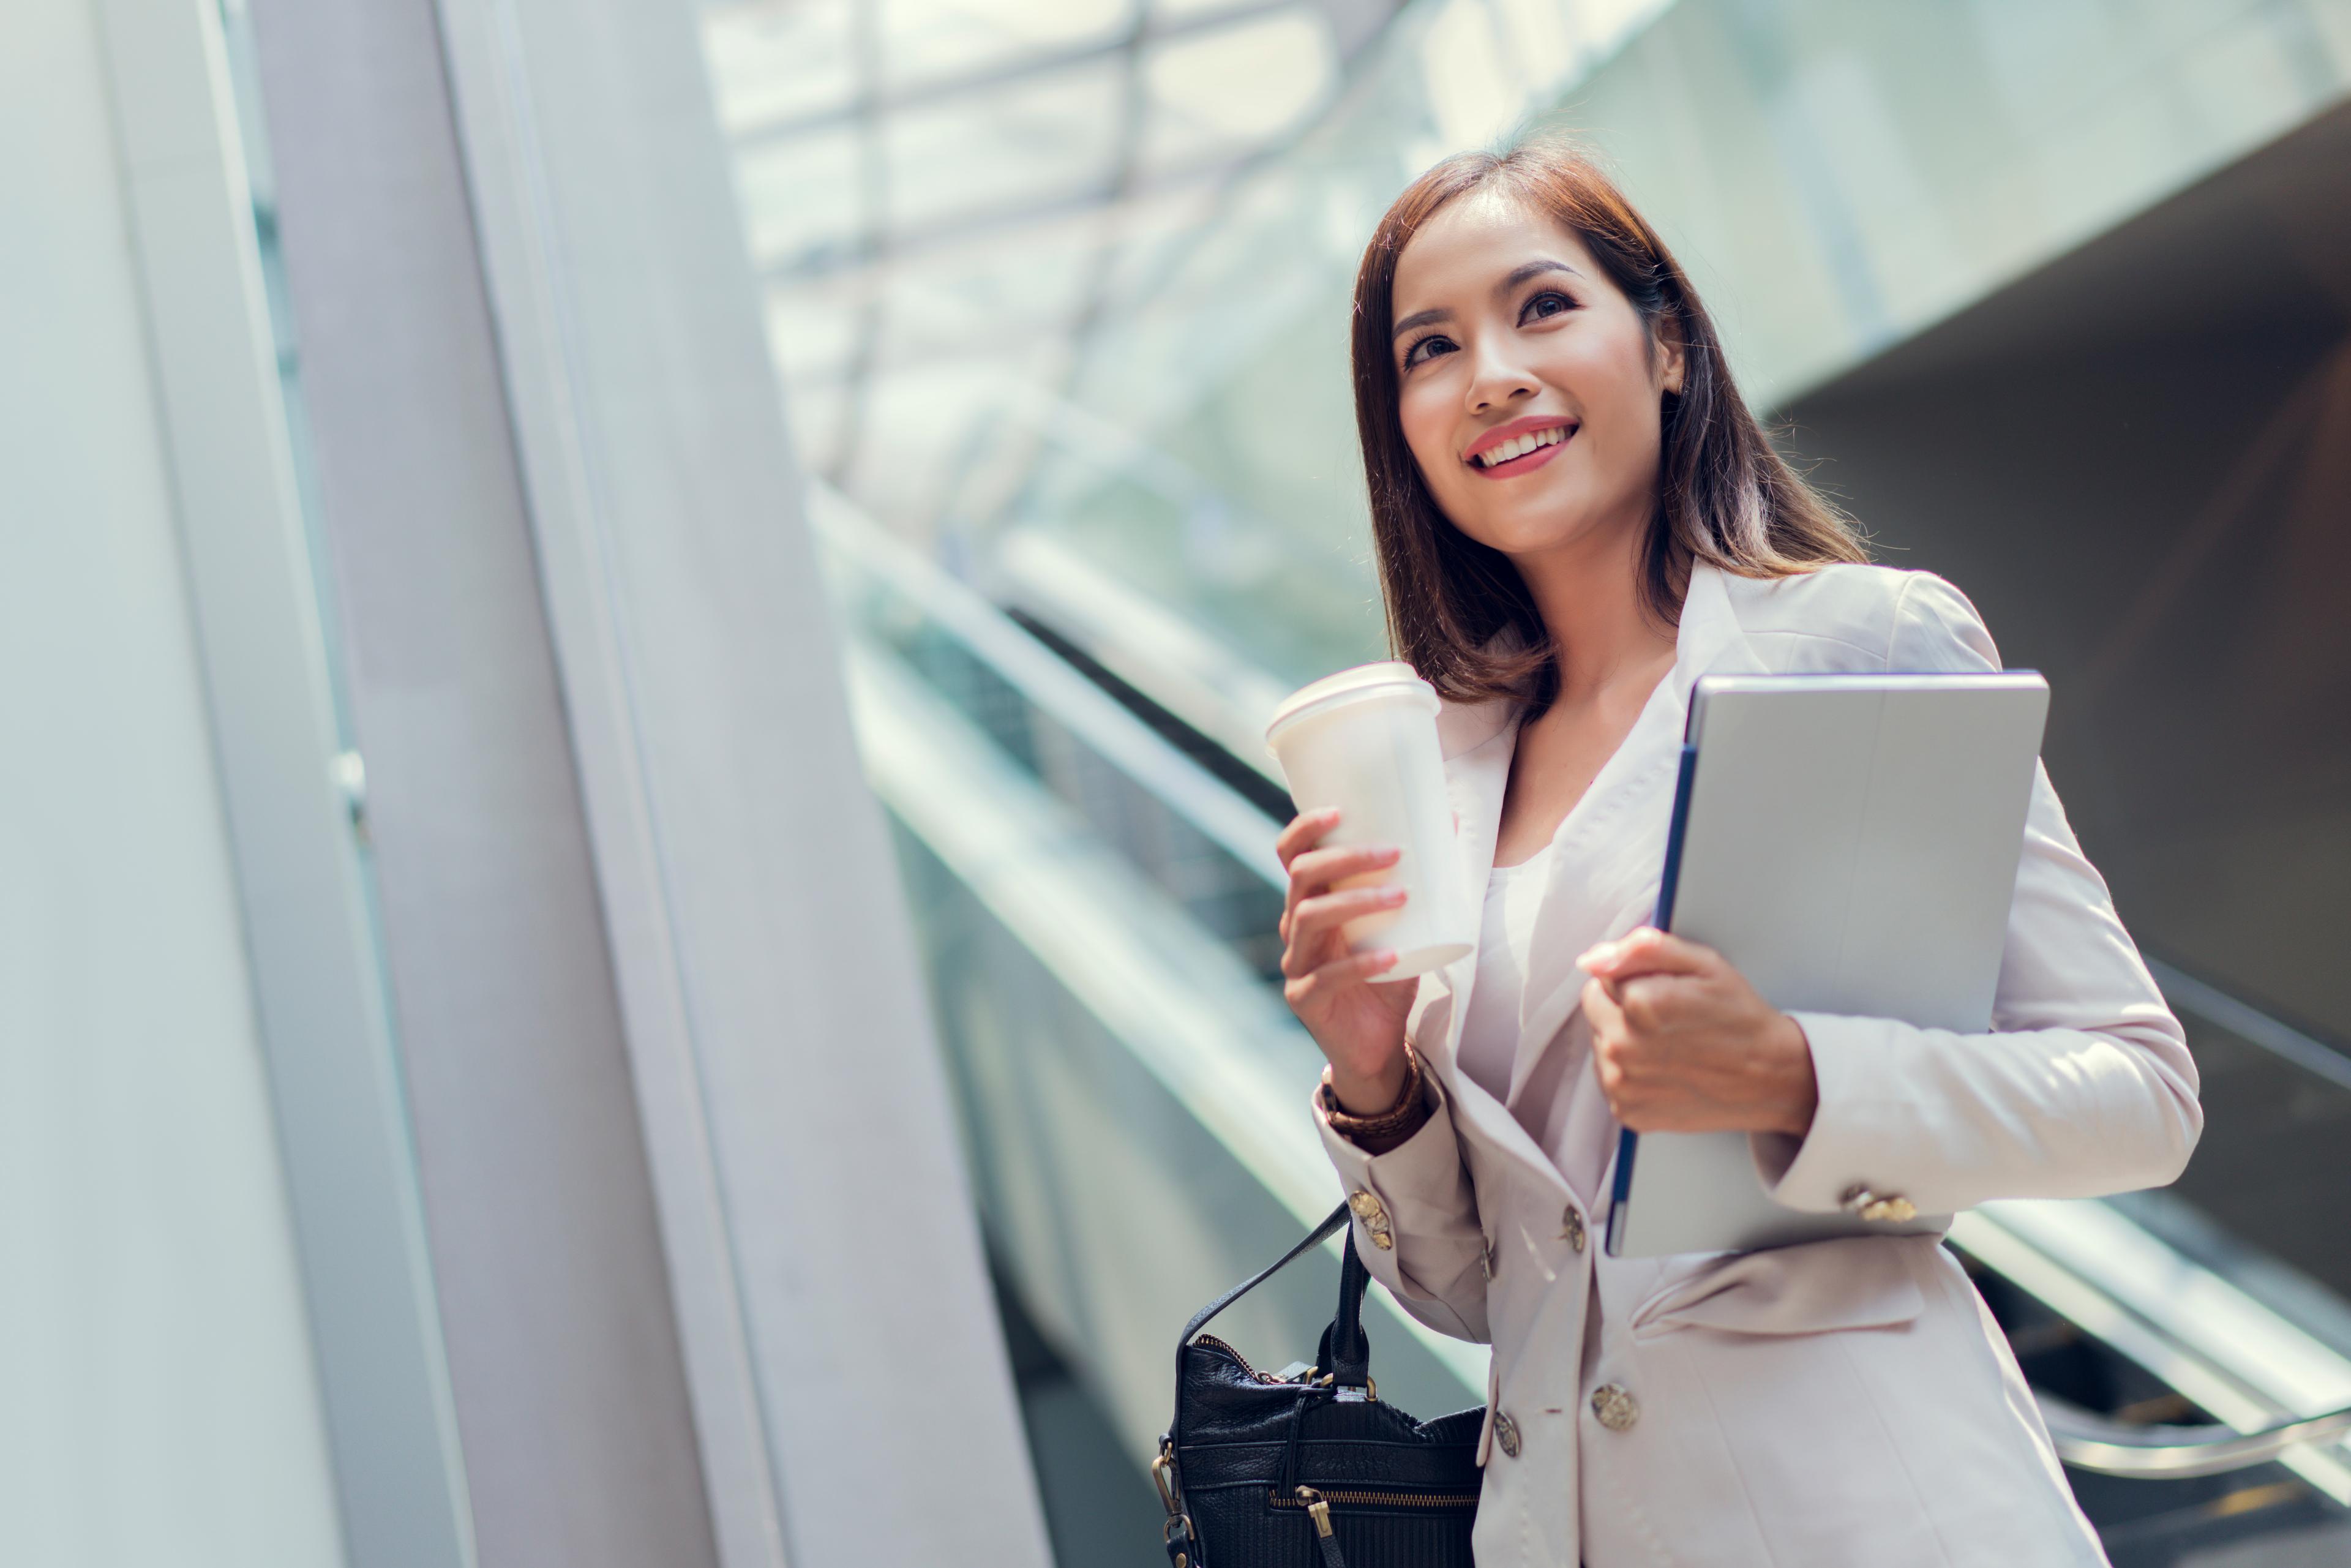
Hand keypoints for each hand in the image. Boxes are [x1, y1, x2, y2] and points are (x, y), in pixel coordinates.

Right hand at [1276, 808, 1417, 1113]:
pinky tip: (1393, 958)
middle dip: (1345, 859)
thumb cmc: (1388, 976)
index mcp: (1311, 902)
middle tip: (1393, 853)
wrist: (1377, 1044)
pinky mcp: (1305, 999)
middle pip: (1300, 878)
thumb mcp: (1404, 926)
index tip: (1340, 811)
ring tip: (1401, 896)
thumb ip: (1418, 883)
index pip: (1291, 855)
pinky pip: (1327, 977)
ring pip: (1309, 918)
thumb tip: (1448, 820)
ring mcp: (1296, 964)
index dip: (1305, 829)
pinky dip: (1362, 964)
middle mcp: (1295, 928)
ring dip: (1356, 901)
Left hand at [1577, 928, 1817, 1136]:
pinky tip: (1665, 1070)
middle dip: (1621, 1007)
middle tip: (1669, 1018)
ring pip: (1600, 1043)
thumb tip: (1591, 959)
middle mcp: (1622, 1047)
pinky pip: (1609, 1078)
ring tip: (1670, 1045)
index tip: (1666, 991)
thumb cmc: (1738, 1016)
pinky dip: (1630, 1073)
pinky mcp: (1627, 1111)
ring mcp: (1622, 1084)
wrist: (1770, 1078)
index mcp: (1640, 1003)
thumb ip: (1642, 949)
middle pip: (1595, 1009)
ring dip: (1623, 1039)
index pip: (1602, 977)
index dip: (1633, 979)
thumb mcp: (1702, 963)